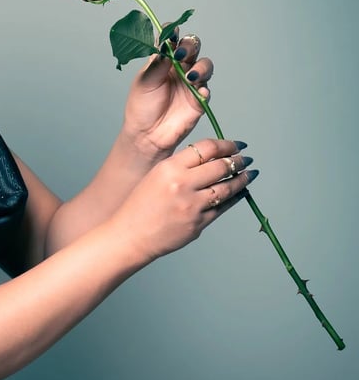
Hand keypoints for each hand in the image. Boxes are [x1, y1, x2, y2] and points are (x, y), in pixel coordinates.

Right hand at [111, 137, 254, 262]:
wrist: (130, 235)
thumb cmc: (140, 205)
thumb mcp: (156, 176)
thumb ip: (181, 165)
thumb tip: (212, 158)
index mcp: (170, 168)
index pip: (207, 148)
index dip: (226, 145)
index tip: (236, 145)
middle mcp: (182, 185)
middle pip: (221, 166)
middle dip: (239, 161)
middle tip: (246, 159)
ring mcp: (192, 206)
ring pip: (227, 188)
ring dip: (242, 179)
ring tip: (250, 174)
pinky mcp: (198, 224)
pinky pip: (223, 208)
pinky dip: (235, 198)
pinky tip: (240, 193)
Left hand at [122, 33, 213, 156]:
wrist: (147, 135)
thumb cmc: (142, 107)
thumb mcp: (144, 82)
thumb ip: (156, 64)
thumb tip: (165, 44)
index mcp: (163, 60)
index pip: (172, 39)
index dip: (172, 33)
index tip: (170, 33)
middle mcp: (180, 67)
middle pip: (192, 46)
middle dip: (189, 46)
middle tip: (180, 55)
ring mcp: (191, 82)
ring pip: (205, 65)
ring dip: (201, 67)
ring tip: (190, 77)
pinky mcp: (199, 99)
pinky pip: (207, 89)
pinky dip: (205, 89)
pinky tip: (199, 92)